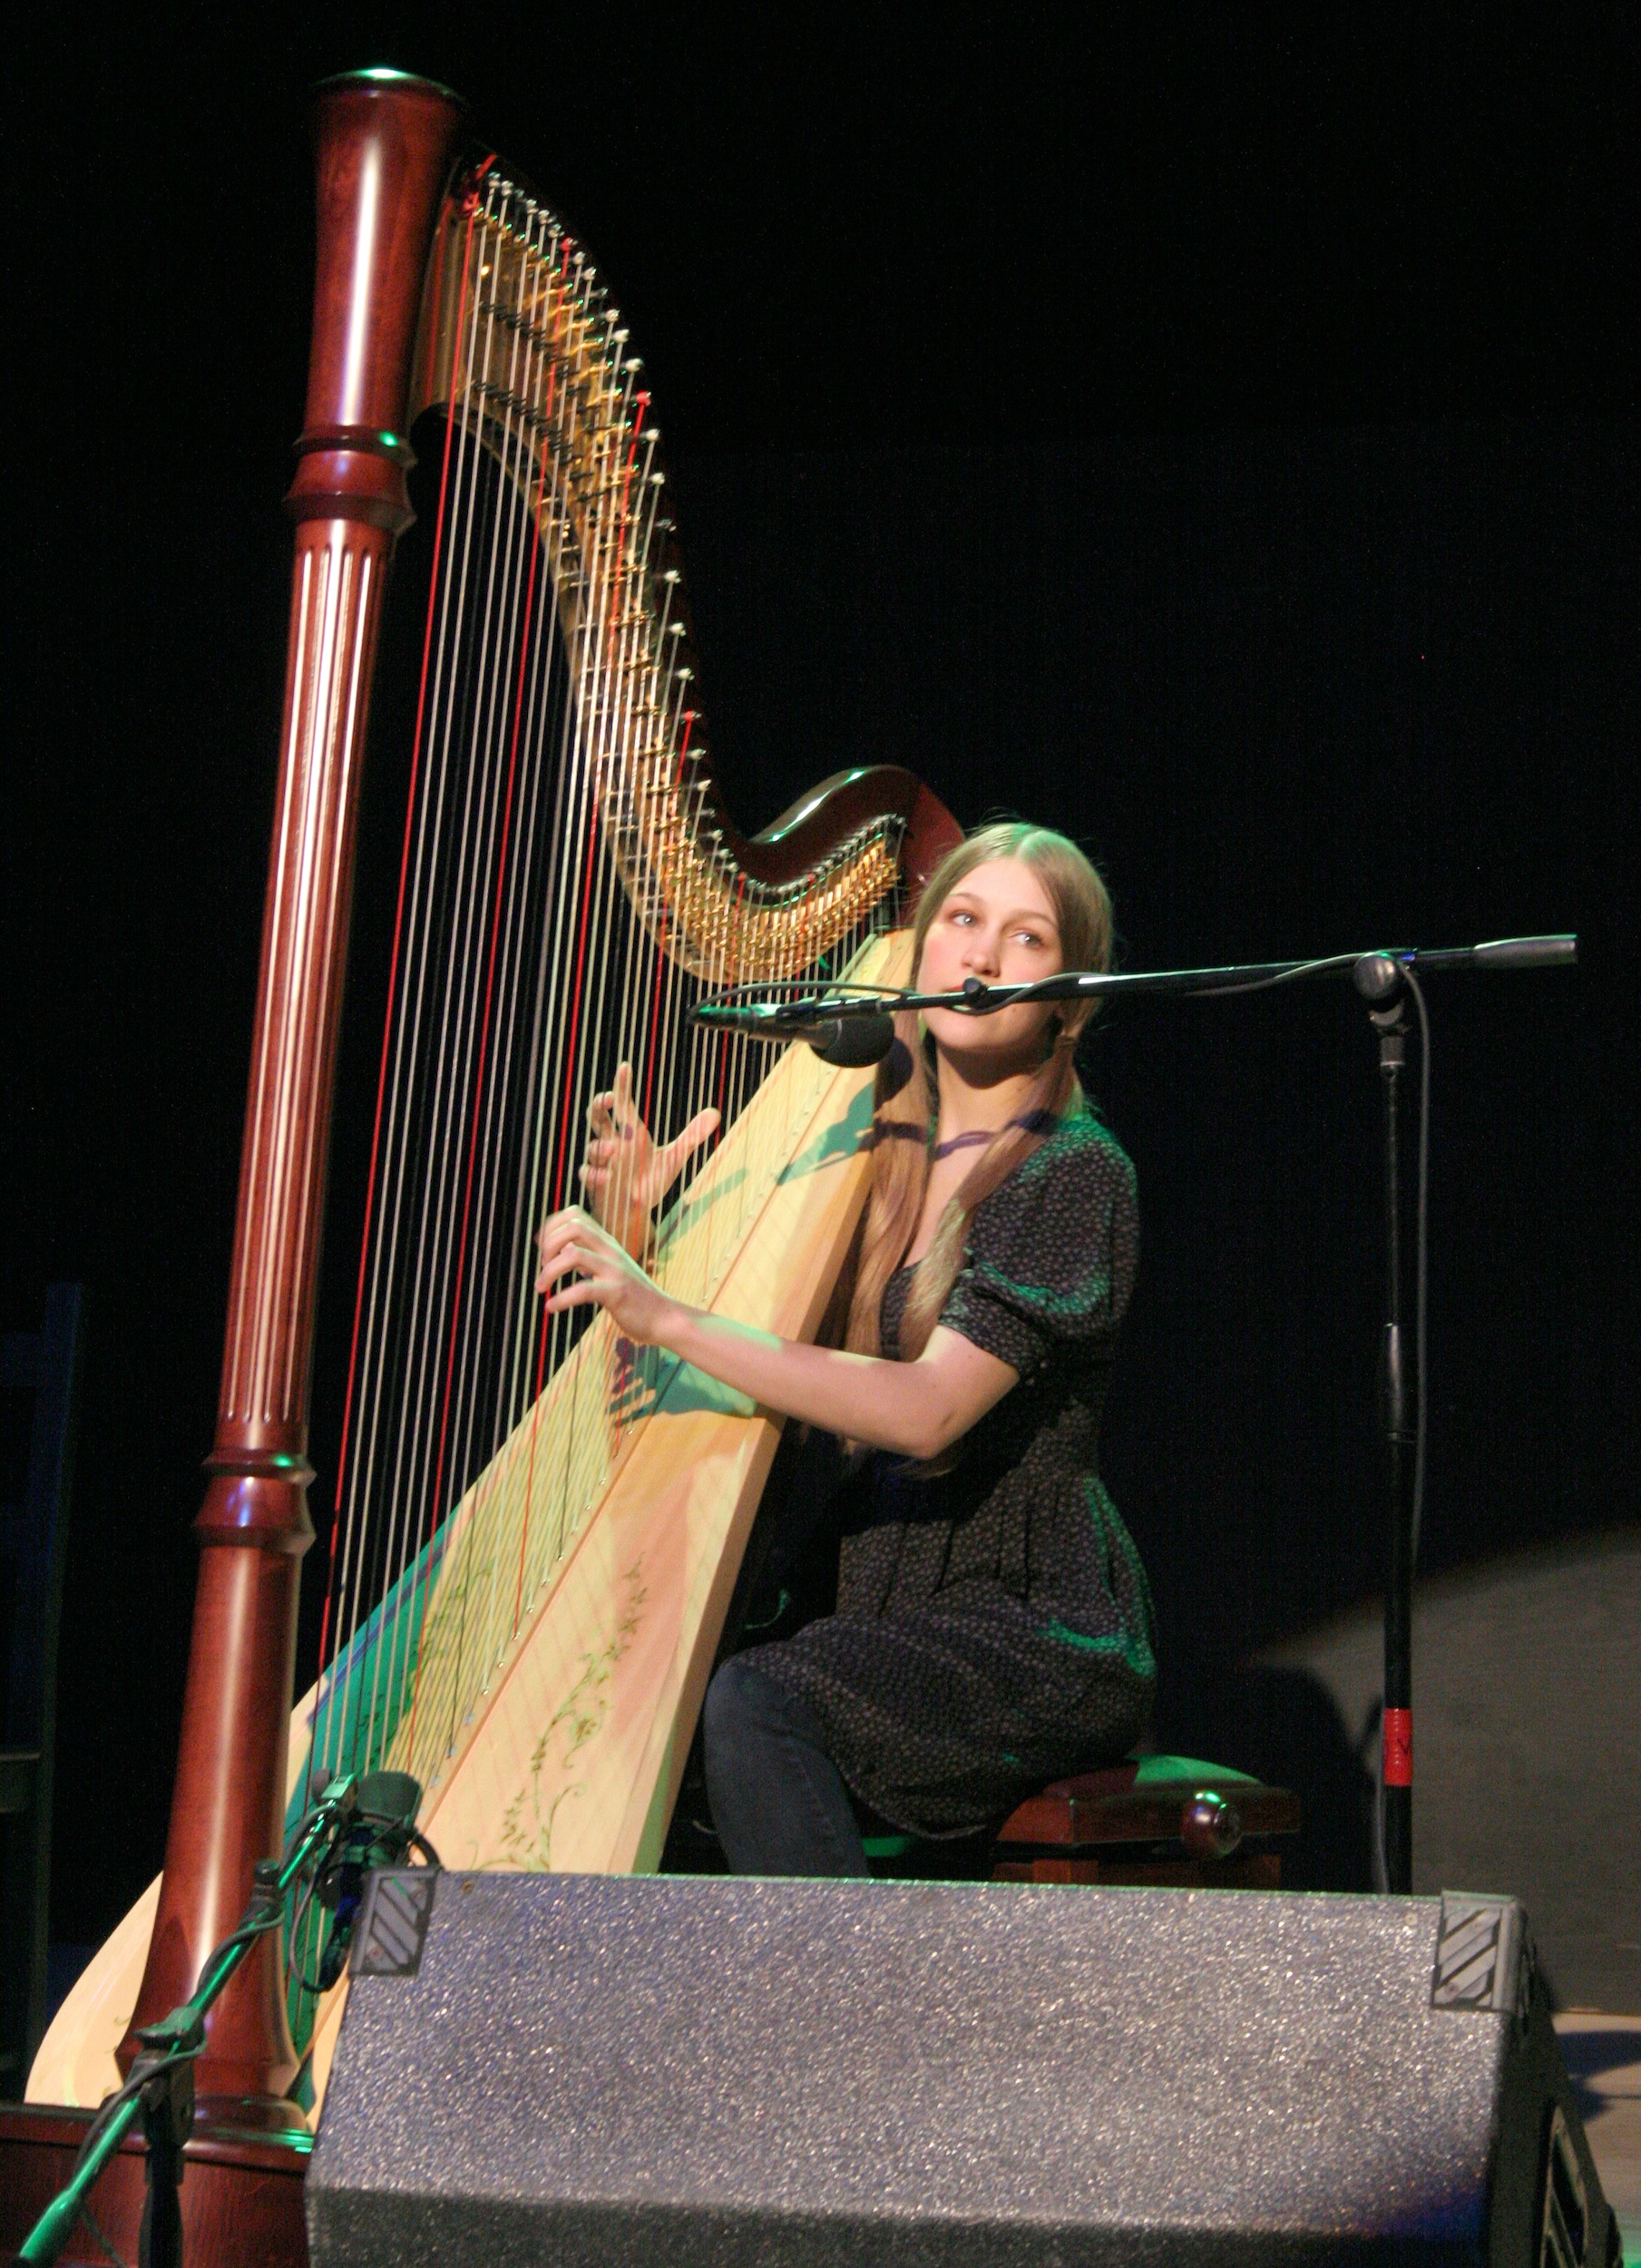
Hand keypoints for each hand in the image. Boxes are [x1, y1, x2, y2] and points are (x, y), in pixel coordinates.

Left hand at [534, 1206, 680, 1344]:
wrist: (664, 1317)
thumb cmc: (634, 1296)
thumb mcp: (610, 1268)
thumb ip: (588, 1254)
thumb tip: (561, 1246)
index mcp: (607, 1243)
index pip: (575, 1214)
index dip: (552, 1226)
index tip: (542, 1247)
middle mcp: (611, 1250)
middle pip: (573, 1226)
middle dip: (549, 1244)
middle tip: (543, 1266)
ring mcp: (615, 1270)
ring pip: (574, 1255)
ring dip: (549, 1271)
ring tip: (541, 1288)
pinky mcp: (617, 1293)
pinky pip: (583, 1290)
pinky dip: (561, 1299)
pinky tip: (552, 1308)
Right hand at [579, 1064, 719, 1249]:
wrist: (636, 1210)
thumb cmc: (651, 1179)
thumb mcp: (674, 1157)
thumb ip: (692, 1135)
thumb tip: (716, 1112)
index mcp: (630, 1133)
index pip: (622, 1104)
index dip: (622, 1085)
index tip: (625, 1067)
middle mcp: (614, 1143)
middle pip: (597, 1116)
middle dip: (598, 1105)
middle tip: (608, 1099)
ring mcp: (603, 1162)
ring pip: (593, 1146)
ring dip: (600, 1145)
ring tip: (613, 1148)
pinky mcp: (597, 1182)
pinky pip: (588, 1173)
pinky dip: (594, 1173)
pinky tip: (606, 1176)